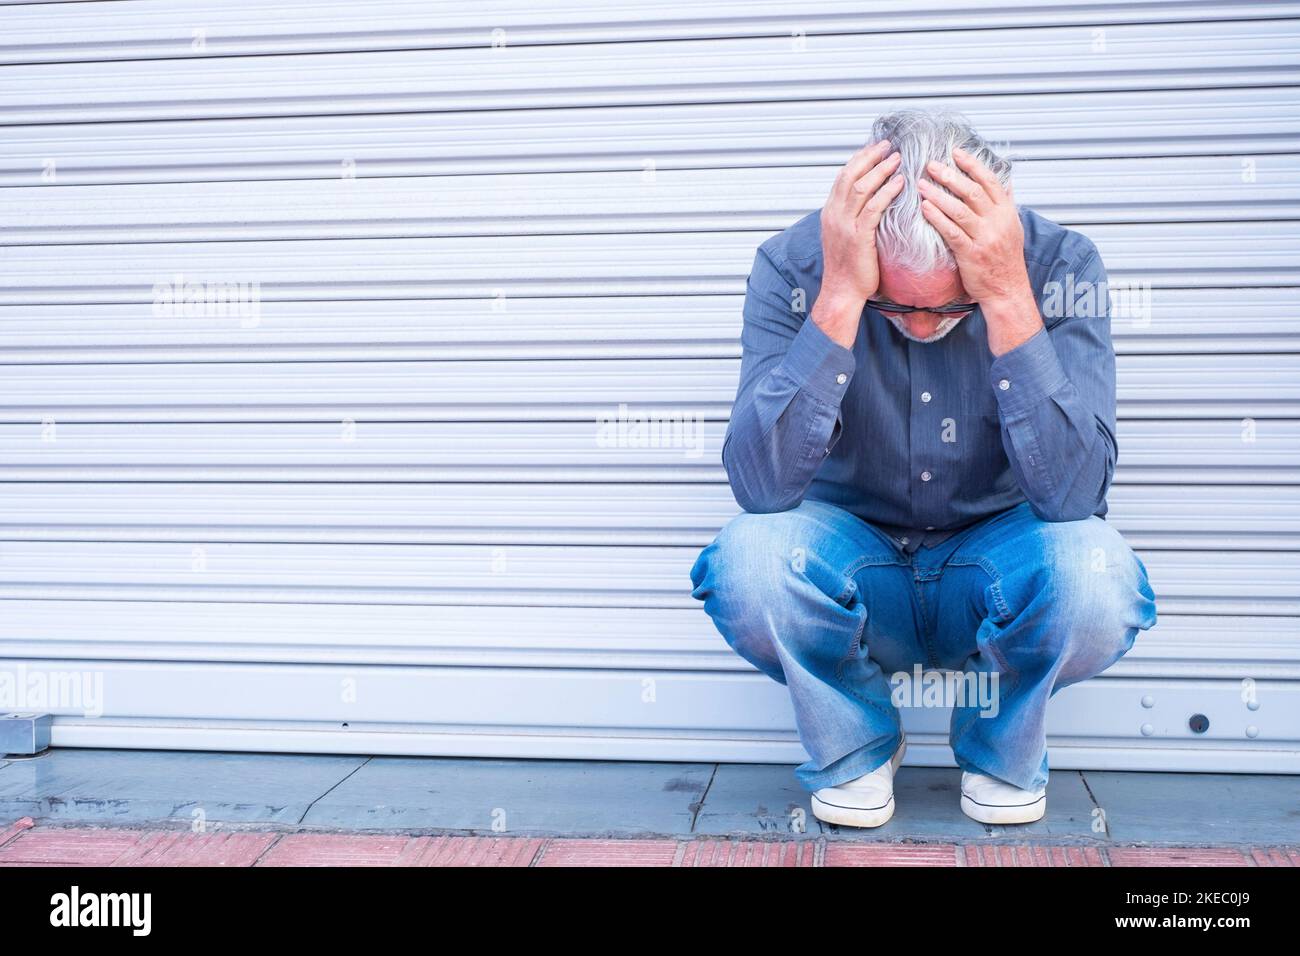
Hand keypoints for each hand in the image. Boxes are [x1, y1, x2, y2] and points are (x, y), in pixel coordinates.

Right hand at [813, 140, 904, 345]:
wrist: (841, 292)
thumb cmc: (847, 267)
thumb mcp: (844, 236)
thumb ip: (852, 216)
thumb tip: (867, 200)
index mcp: (830, 212)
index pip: (842, 176)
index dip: (860, 158)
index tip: (876, 147)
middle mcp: (834, 215)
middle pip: (850, 174)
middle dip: (870, 156)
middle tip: (889, 145)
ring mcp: (844, 225)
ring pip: (861, 187)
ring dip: (881, 170)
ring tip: (898, 159)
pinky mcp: (858, 237)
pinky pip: (874, 207)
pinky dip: (887, 192)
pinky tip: (900, 183)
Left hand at [916, 147, 1030, 305]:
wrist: (1007, 289)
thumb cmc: (1006, 258)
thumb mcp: (1013, 227)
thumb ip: (1007, 203)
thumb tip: (1005, 181)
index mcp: (1007, 212)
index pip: (990, 180)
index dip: (972, 164)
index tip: (955, 152)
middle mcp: (997, 222)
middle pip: (972, 191)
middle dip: (950, 176)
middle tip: (930, 165)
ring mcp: (984, 238)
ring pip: (960, 210)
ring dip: (938, 195)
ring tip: (921, 184)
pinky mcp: (970, 254)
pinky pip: (951, 232)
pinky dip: (937, 218)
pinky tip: (925, 208)